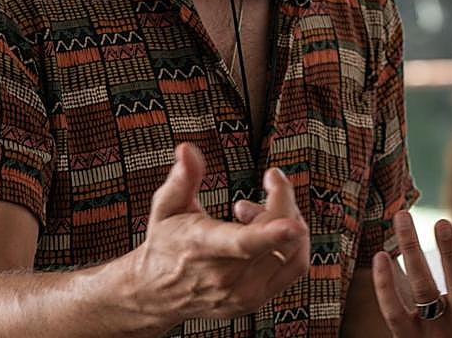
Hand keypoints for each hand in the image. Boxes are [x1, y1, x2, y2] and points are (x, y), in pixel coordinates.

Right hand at [132, 143, 309, 324]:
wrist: (156, 294)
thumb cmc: (164, 244)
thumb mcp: (166, 207)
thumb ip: (182, 178)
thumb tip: (187, 149)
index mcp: (202, 248)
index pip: (243, 244)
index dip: (272, 233)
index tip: (295, 223)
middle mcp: (226, 277)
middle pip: (280, 240)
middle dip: (284, 202)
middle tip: (269, 183)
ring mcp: (243, 295)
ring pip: (294, 254)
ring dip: (288, 222)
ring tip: (257, 211)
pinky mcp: (255, 302)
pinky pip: (294, 267)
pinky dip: (289, 242)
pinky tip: (265, 231)